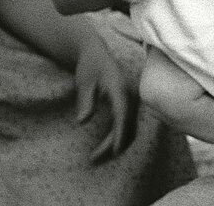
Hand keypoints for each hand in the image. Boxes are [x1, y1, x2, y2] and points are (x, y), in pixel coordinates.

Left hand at [75, 29, 133, 161]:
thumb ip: (84, 100)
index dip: (120, 133)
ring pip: (131, 125)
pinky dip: (121, 136)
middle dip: (114, 144)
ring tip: (98, 157)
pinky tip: (107, 145)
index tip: (114, 151)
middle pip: (128, 124)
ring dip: (118, 142)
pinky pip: (129, 122)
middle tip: (93, 160)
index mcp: (119, 87)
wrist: (96, 53)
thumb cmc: (89, 66)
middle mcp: (129, 93)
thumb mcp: (83, 81)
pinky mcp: (129, 102)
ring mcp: (131, 98)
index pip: (122, 114)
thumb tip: (82, 121)